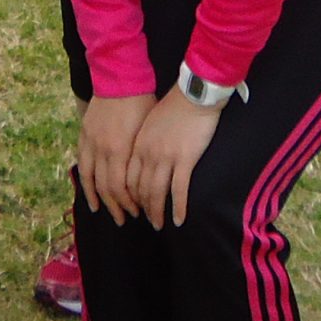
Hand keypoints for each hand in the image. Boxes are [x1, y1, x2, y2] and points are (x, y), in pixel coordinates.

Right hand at [76, 94, 155, 225]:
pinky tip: (89, 192)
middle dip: (117, 206)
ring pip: (91, 179)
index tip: (141, 212)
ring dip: (99, 199)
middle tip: (126, 219)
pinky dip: (85, 181)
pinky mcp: (84, 134)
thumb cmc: (142, 105)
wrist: (120, 78)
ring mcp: (91, 142)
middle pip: (106, 187)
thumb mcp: (147, 132)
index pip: (122, 187)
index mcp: (120, 149)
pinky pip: (82, 164)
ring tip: (104, 213)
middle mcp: (103, 149)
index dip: (130, 203)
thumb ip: (141, 157)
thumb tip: (147, 181)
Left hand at [128, 91, 222, 227]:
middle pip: (139, 188)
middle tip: (147, 221)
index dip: (129, 196)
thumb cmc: (174, 108)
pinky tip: (179, 219)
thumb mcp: (149, 125)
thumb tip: (142, 160)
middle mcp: (148, 153)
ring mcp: (166, 157)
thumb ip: (143, 142)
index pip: (126, 177)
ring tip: (159, 224)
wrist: (193, 96)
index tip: (133, 206)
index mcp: (137, 144)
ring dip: (157, 212)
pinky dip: (178, 207)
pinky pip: (179, 190)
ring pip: (156, 192)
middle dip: (141, 208)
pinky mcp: (185, 159)